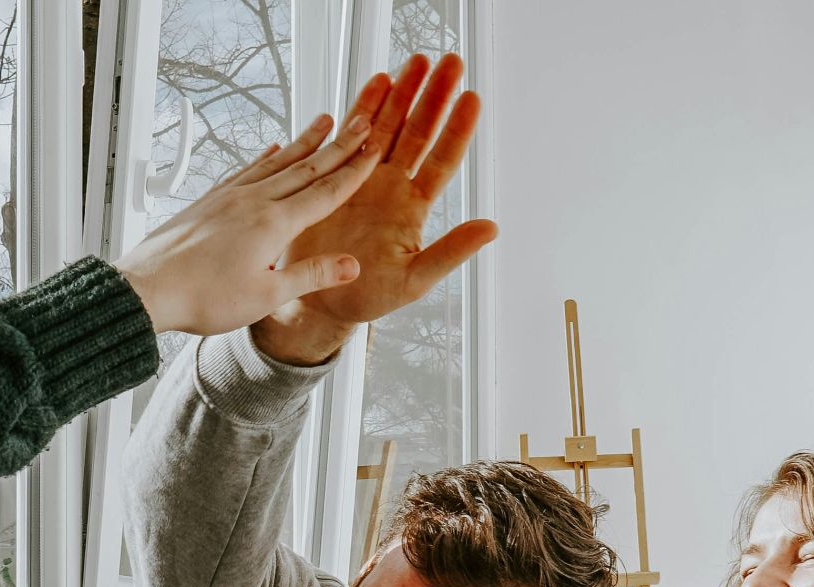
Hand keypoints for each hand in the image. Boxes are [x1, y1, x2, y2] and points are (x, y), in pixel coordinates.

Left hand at [114, 111, 379, 335]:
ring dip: (304, 142)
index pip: (325, 192)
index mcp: (273, 224)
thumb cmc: (203, 298)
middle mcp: (253, 201)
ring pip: (276, 162)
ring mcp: (229, 197)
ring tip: (324, 122)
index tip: (375, 150)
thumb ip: (310, 275)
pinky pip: (245, 170)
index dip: (354, 171)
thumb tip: (352, 265)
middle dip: (338, 146)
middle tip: (362, 122)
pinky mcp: (210, 200)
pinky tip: (272, 149)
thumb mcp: (266, 296)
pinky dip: (264, 157)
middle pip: (305, 167)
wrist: (148, 289)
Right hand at [253, 53, 496, 363]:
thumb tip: (492, 227)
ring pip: (389, 127)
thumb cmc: (369, 296)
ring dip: (403, 94)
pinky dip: (364, 108)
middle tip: (450, 62)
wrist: (320, 299)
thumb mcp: (415, 280)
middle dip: (433, 97)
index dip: (457, 130)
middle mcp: (393, 186)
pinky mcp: (336, 177)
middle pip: (418, 132)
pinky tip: (377, 81)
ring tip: (416, 61)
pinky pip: (352, 136)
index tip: (472, 98)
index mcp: (413, 208)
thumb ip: (450, 252)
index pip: (442, 160)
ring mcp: (365, 178)